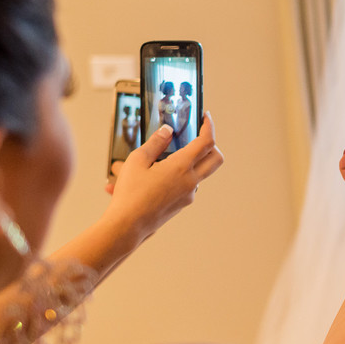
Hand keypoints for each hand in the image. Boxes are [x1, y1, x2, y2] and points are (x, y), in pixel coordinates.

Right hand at [102, 112, 223, 243]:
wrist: (128, 226)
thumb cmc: (130, 194)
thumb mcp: (138, 160)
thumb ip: (155, 142)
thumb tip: (167, 131)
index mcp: (182, 167)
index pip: (207, 142)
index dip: (209, 126)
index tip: (205, 117)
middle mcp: (191, 181)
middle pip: (216, 159)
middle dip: (211, 145)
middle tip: (197, 137)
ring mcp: (189, 194)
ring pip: (198, 172)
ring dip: (185, 163)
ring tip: (151, 162)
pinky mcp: (182, 204)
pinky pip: (183, 185)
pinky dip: (170, 178)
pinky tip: (145, 180)